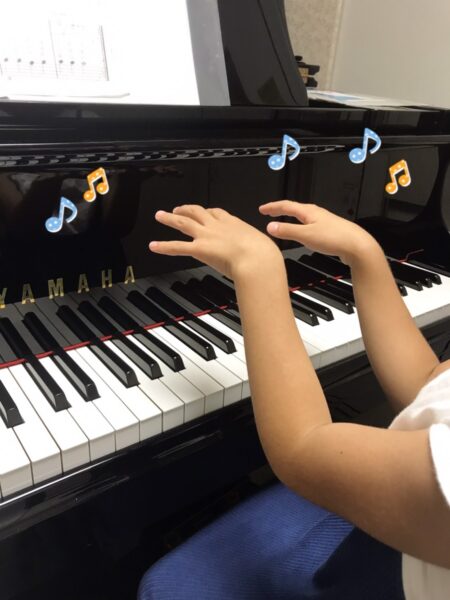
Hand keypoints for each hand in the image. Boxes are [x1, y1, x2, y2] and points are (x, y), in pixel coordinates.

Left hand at [149, 205, 281, 279]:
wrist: (257, 260)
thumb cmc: (264, 255)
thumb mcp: (262, 246)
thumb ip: (256, 247)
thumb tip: (263, 254)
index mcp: (234, 223)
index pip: (217, 212)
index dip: (208, 212)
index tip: (205, 211)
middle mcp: (217, 226)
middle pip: (197, 212)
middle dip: (186, 209)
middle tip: (178, 209)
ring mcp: (206, 236)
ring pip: (183, 223)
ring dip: (169, 218)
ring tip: (159, 215)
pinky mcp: (199, 249)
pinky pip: (177, 247)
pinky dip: (163, 246)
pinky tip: (154, 246)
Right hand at [259, 200, 376, 264]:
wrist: (357, 246)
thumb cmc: (335, 238)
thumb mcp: (306, 236)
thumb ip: (287, 231)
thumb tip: (271, 226)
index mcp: (309, 212)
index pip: (286, 206)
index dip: (272, 207)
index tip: (262, 209)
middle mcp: (316, 214)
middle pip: (294, 209)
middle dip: (280, 210)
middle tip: (269, 212)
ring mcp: (323, 222)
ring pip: (303, 217)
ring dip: (290, 218)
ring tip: (283, 222)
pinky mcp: (329, 231)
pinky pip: (309, 225)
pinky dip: (300, 227)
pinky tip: (302, 234)